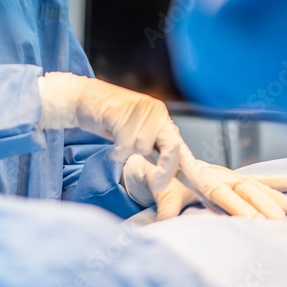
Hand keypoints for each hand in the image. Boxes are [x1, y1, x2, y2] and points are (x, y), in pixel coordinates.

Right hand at [38, 73, 183, 192]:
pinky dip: (116, 150)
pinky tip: (111, 136)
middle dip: (165, 170)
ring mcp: (141, 110)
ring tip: (117, 138)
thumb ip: (153, 147)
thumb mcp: (136, 134)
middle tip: (157, 186)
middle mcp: (156, 112)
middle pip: (172, 147)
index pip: (180, 147)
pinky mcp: (124, 112)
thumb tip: (171, 172)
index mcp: (162, 118)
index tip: (204, 188)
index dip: (193, 170)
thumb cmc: (108, 118)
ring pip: (142, 149)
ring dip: (127, 152)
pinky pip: (125, 145)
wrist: (83, 98)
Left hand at [123, 152, 286, 219]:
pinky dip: (272, 181)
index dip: (239, 207)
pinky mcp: (232, 177)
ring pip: (253, 185)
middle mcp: (219, 175)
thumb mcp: (161, 193)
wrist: (162, 162)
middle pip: (244, 190)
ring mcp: (228, 175)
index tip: (255, 221)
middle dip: (262, 205)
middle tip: (279, 221)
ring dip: (272, 196)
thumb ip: (165, 208)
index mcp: (203, 179)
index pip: (224, 195)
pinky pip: (255, 179)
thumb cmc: (163, 180)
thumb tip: (163, 223)